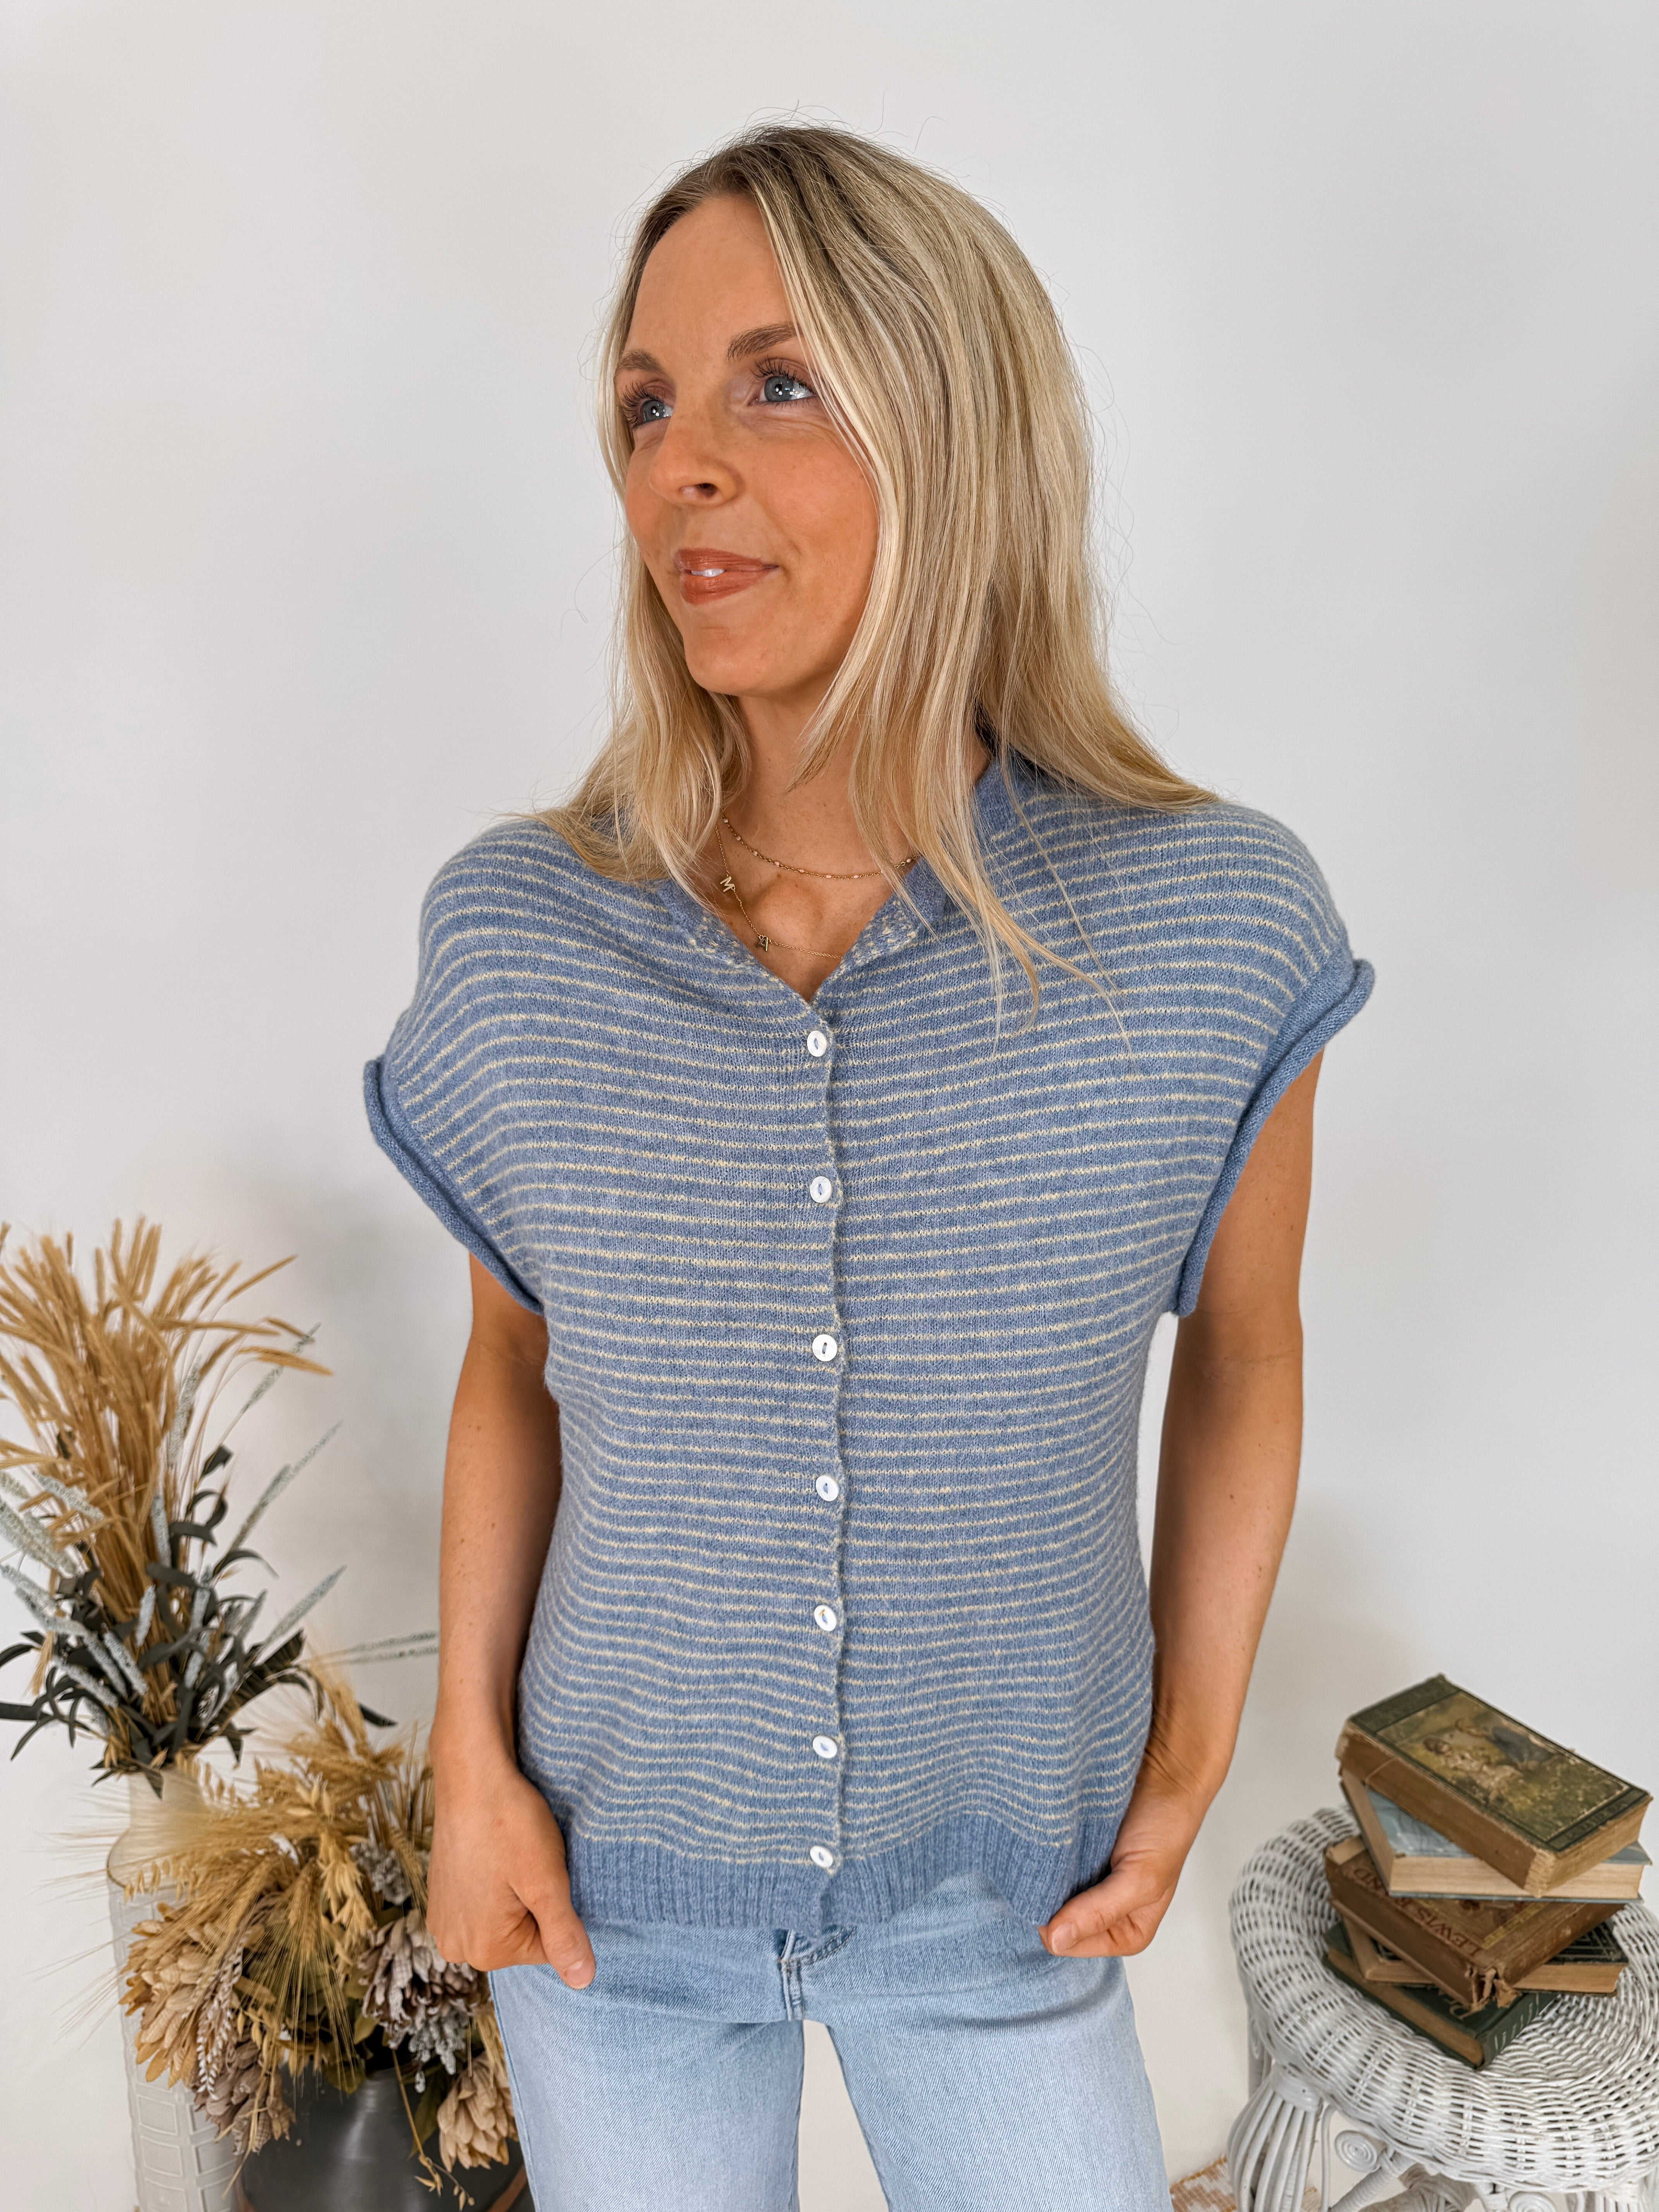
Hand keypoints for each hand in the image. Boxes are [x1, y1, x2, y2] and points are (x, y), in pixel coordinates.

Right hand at [427, 1740, 595, 1988]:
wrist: (472, 1776)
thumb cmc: (511, 1824)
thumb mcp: (548, 1881)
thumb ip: (564, 1936)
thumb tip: (583, 1981)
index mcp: (485, 1950)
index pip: (547, 1947)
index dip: (555, 1906)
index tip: (542, 1871)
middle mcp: (456, 1946)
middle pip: (522, 1936)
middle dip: (532, 1901)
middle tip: (524, 1861)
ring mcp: (443, 1921)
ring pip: (502, 1918)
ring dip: (513, 1891)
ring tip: (507, 1855)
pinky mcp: (440, 1898)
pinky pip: (481, 1904)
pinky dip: (493, 1882)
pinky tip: (492, 1854)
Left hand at [1039, 1757, 1212, 1959]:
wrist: (1164, 1774)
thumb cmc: (1166, 1828)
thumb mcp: (1141, 1879)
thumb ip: (1100, 1912)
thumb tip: (1055, 1940)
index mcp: (1125, 1931)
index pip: (1071, 1943)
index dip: (1058, 1921)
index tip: (1063, 1887)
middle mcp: (1103, 1912)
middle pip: (1056, 1920)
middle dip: (1051, 1897)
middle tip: (1059, 1866)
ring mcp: (1086, 1882)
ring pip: (1048, 1891)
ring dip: (1046, 1873)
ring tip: (1059, 1851)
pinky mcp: (1075, 1854)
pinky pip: (1048, 1863)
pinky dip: (1047, 1853)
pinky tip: (1054, 1839)